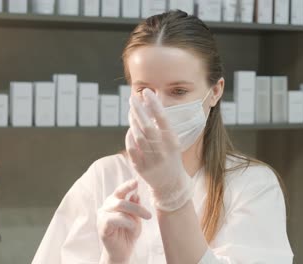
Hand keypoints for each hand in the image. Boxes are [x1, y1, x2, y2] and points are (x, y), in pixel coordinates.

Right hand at [97, 179, 151, 262]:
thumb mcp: (136, 218)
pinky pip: (114, 219)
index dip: (127, 185)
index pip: (120, 191)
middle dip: (137, 207)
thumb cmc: (129, 233)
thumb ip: (135, 206)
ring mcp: (102, 215)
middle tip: (149, 216)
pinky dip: (126, 222)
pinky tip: (131, 226)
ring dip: (133, 215)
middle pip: (121, 200)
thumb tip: (136, 194)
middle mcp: (107, 206)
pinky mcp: (101, 226)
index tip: (136, 182)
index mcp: (115, 201)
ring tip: (138, 225)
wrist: (123, 251)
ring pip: (119, 207)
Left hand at [125, 89, 193, 211]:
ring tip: (131, 111)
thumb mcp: (172, 141)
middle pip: (147, 126)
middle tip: (133, 98)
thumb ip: (162, 125)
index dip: (154, 104)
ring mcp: (151, 160)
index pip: (163, 119)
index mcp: (173, 142)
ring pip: (138, 136)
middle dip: (139, 110)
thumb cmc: (170, 157)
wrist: (170, 184)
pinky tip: (130, 129)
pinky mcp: (141, 168)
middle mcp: (163, 151)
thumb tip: (150, 104)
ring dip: (133, 122)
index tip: (147, 92)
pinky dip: (129, 137)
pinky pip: (131, 149)